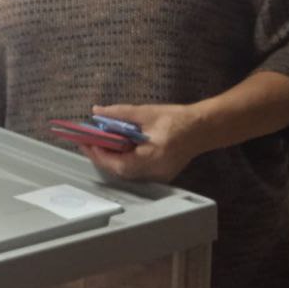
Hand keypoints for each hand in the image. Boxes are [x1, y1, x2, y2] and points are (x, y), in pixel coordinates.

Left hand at [79, 103, 203, 184]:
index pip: (119, 163)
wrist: (203, 128)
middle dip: (101, 157)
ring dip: (111, 160)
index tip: (86, 143)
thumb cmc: (177, 119)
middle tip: (87, 143)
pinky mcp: (160, 175)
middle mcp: (155, 171)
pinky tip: (116, 150)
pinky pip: (136, 171)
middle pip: (120, 171)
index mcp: (153, 157)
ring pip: (127, 173)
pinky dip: (123, 161)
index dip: (100, 154)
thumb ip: (119, 113)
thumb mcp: (146, 112)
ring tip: (98, 145)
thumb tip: (97, 111)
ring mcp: (158, 176)